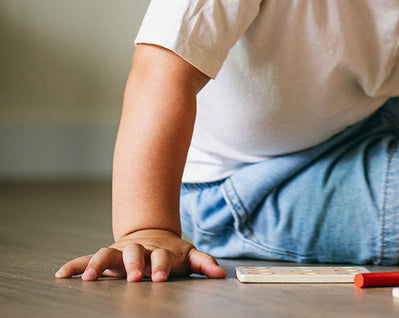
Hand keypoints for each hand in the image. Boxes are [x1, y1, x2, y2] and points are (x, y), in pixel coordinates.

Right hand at [55, 229, 225, 281]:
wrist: (153, 236)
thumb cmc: (173, 253)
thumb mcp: (189, 256)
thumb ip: (204, 263)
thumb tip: (221, 274)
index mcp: (159, 250)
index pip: (161, 257)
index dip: (161, 267)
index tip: (161, 279)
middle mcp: (137, 249)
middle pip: (134, 253)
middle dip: (133, 264)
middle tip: (133, 277)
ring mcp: (119, 251)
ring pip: (107, 254)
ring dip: (98, 264)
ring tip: (90, 277)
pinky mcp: (105, 256)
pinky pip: (86, 259)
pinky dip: (74, 265)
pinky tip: (61, 274)